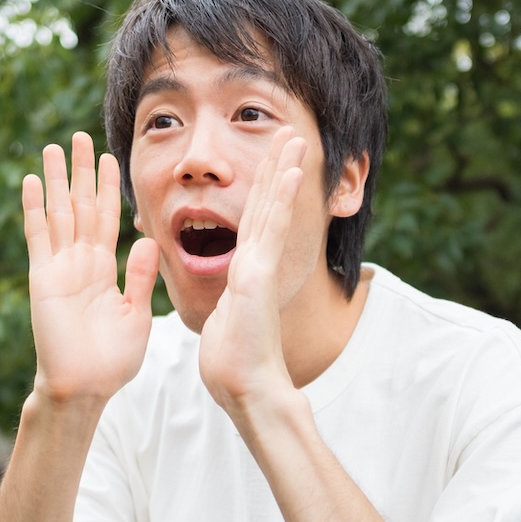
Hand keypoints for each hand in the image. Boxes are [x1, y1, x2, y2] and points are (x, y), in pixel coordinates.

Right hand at [22, 132, 158, 402]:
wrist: (84, 387)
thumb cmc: (112, 360)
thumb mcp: (137, 314)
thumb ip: (141, 277)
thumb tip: (150, 239)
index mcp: (104, 268)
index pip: (106, 217)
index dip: (108, 188)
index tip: (111, 159)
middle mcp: (80, 261)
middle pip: (81, 205)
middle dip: (82, 171)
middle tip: (81, 137)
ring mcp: (60, 266)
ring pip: (59, 212)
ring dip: (57, 179)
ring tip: (54, 147)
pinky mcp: (43, 276)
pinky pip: (38, 235)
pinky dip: (35, 208)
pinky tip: (33, 180)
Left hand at [199, 127, 306, 415]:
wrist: (244, 387)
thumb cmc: (232, 361)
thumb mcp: (226, 318)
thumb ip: (230, 301)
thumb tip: (229, 301)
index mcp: (246, 270)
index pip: (254, 219)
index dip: (263, 188)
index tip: (272, 160)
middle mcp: (257, 262)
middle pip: (268, 204)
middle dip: (278, 168)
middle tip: (290, 134)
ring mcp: (260, 266)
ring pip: (273, 209)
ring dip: (284, 170)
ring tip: (295, 138)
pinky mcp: (257, 274)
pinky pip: (269, 229)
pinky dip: (281, 198)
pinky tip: (288, 171)